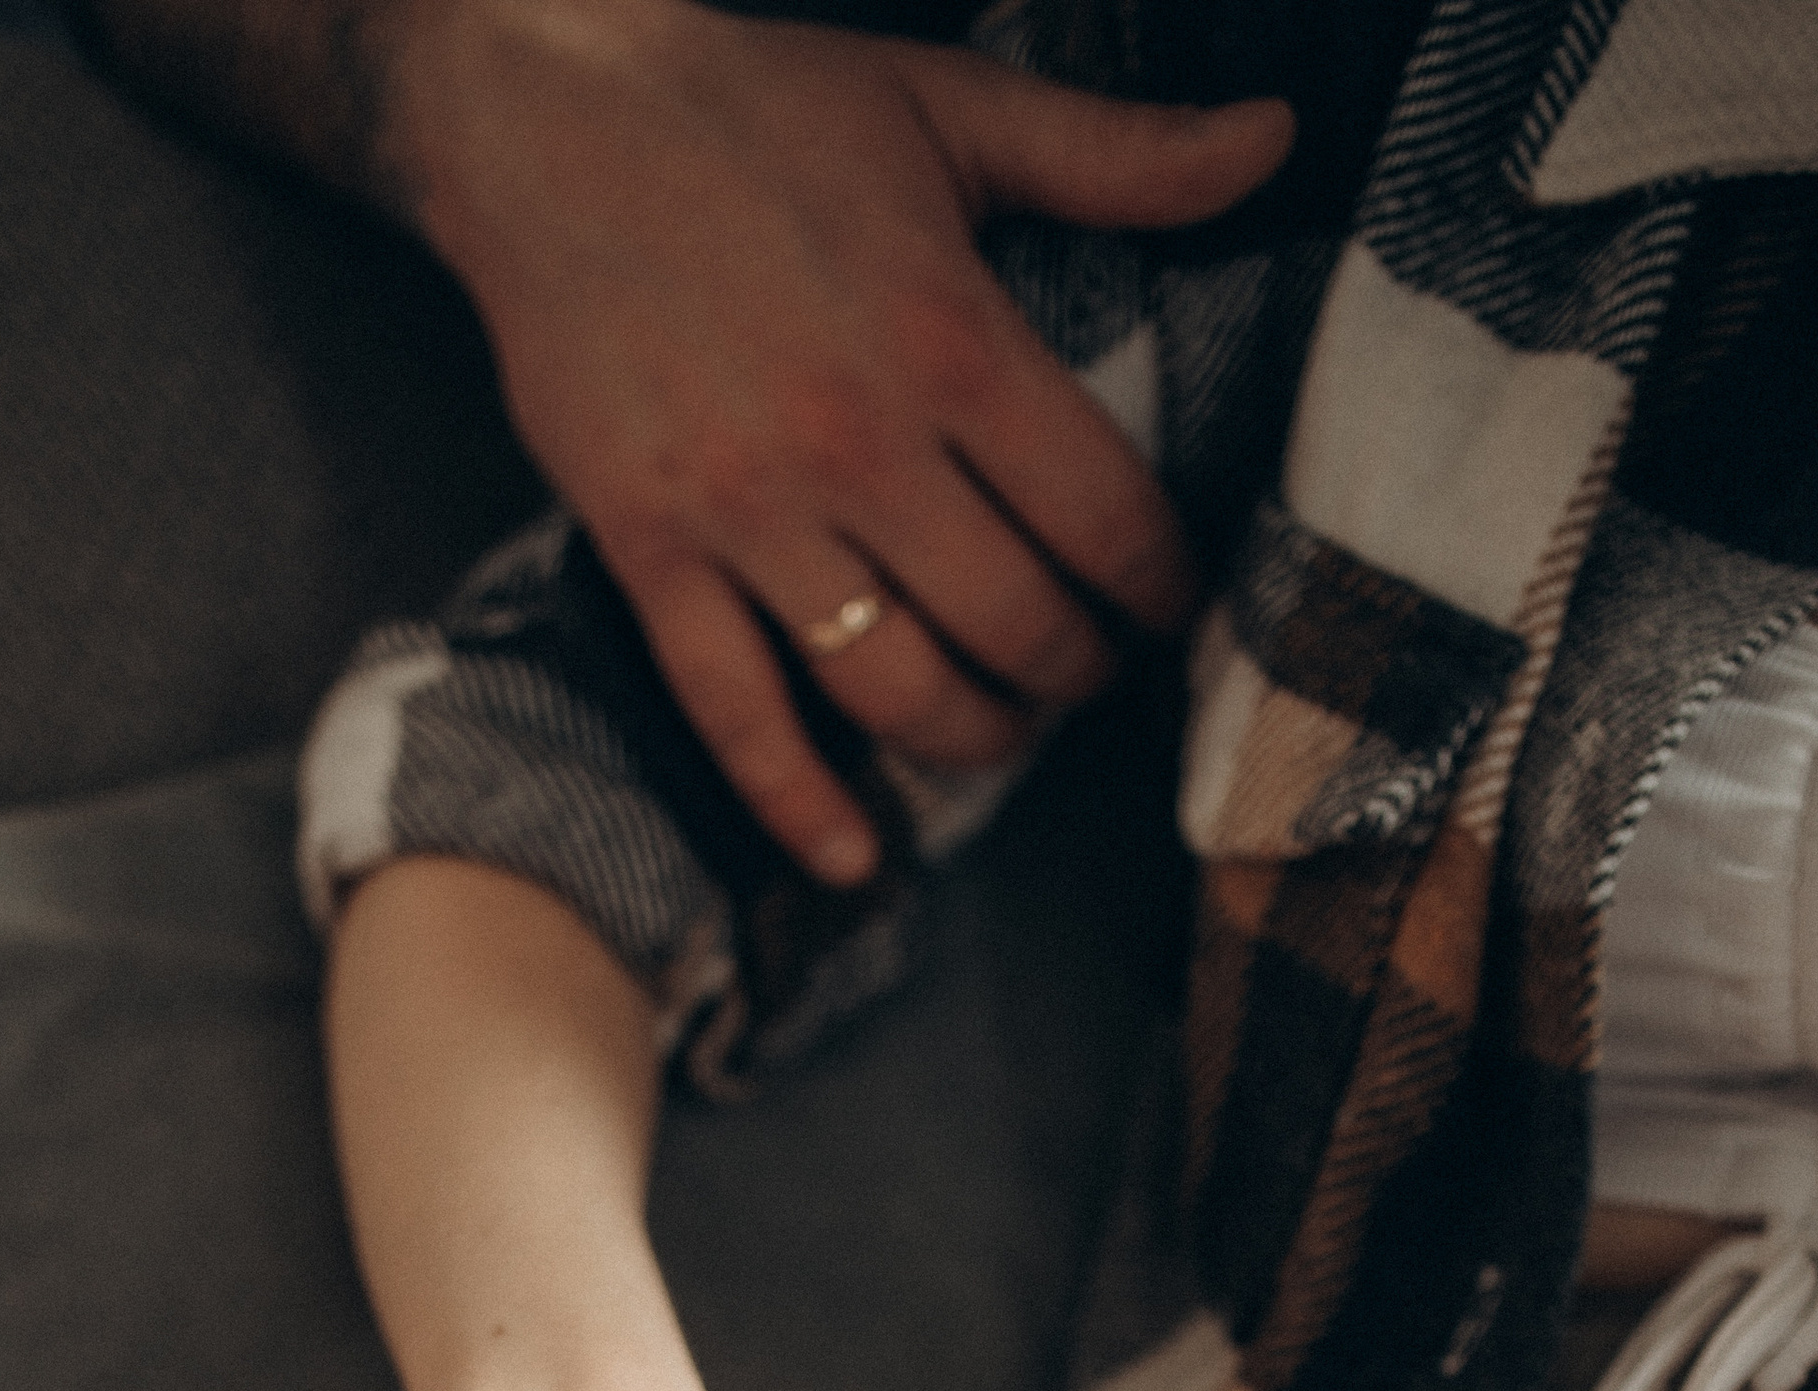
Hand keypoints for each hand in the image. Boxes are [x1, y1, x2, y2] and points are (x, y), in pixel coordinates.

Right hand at [393, 0, 1292, 877]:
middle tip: (1089, 671)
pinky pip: (734, 712)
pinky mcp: (650, 549)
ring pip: (896, 689)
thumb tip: (1274, 140)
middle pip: (1015, 624)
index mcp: (951, 337)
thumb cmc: (756, 106)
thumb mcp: (951, 105)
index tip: (1168, 606)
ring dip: (974, 737)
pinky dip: (799, 803)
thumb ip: (1116, 153)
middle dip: (1076, 672)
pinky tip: (857, 858)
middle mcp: (858, 443)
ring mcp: (748, 510)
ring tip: (1004, 728)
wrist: (543, 111)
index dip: (1158, 586)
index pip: (1103, 519)